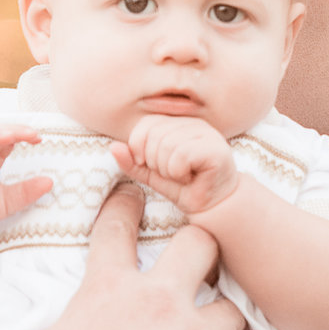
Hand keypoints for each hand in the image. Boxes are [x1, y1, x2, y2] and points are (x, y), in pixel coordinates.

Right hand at [0, 185, 248, 329]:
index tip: (136, 193)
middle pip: (202, 243)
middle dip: (203, 242)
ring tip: (210, 323)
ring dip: (222, 311)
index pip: (120, 226)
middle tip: (198, 254)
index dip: (128, 204)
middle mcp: (157, 306)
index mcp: (106, 291)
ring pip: (232, 305)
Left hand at [113, 116, 238, 215]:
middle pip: (154, 135)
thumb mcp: (152, 174)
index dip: (139, 147)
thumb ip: (132, 161)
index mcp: (178, 123)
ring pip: (166, 146)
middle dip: (154, 162)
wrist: (212, 207)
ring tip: (182, 176)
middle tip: (171, 174)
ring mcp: (207, 133)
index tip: (150, 166)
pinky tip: (191, 178)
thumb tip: (113, 147)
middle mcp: (194, 123)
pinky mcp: (216, 149)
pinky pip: (181, 155)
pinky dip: (179, 173)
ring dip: (167, 170)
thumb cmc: (184, 187)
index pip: (146, 124)